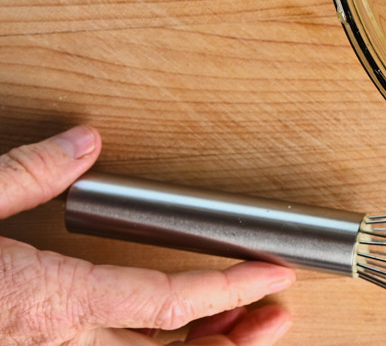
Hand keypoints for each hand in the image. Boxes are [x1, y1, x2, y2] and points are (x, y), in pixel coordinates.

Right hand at [0, 126, 293, 345]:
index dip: (230, 289)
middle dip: (230, 340)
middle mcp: (57, 343)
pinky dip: (152, 343)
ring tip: (236, 321)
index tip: (274, 273)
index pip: (169, 303)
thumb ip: (30, 174)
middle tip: (274, 314)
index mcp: (55, 303)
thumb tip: (85, 142)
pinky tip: (171, 326)